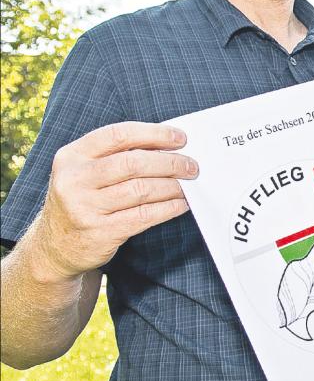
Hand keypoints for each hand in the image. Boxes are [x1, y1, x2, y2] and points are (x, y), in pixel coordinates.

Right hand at [38, 122, 197, 279]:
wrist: (55, 247)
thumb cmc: (82, 199)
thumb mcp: (85, 171)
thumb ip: (116, 155)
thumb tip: (169, 146)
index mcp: (71, 156)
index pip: (118, 135)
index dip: (153, 134)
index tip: (180, 138)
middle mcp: (74, 180)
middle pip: (133, 163)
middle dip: (170, 163)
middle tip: (192, 166)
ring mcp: (85, 208)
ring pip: (142, 190)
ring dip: (172, 186)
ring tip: (188, 185)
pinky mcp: (100, 232)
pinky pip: (144, 216)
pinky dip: (168, 208)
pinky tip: (181, 204)